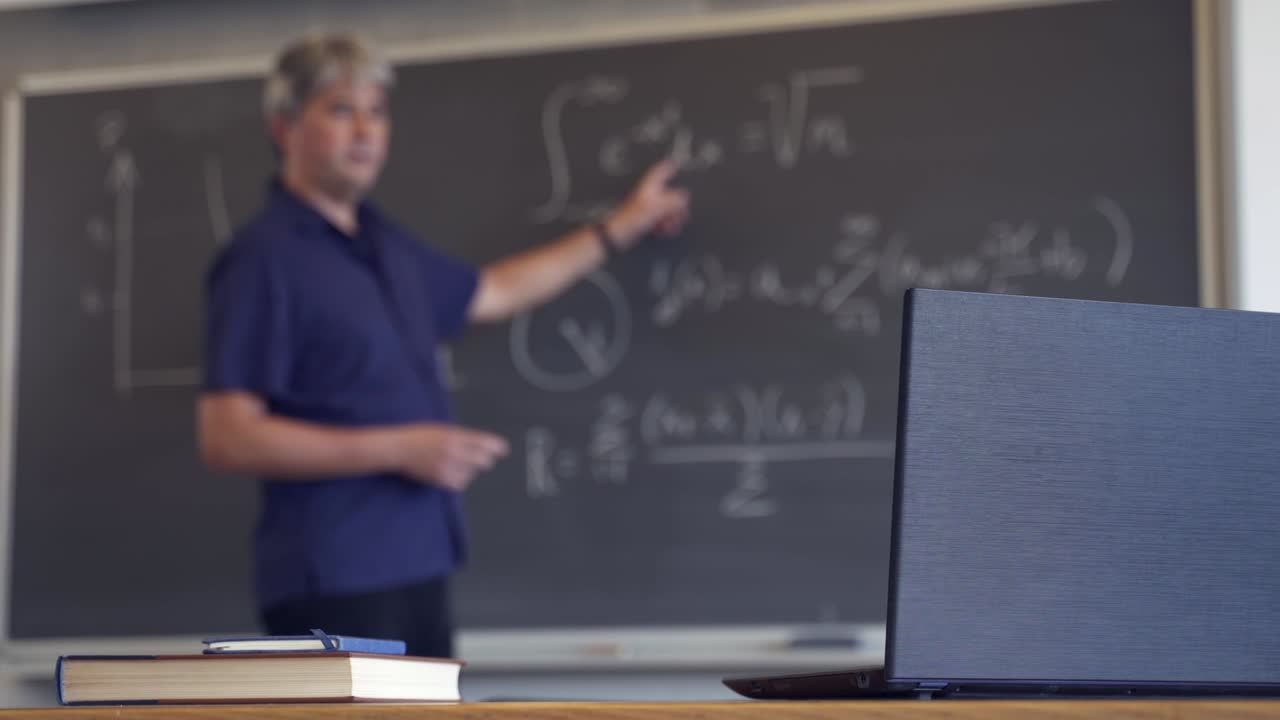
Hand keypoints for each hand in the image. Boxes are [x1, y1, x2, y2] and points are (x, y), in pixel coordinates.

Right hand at [391, 423, 508, 490]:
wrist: (399, 448)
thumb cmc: (419, 436)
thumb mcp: (443, 430)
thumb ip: (462, 437)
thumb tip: (483, 444)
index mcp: (456, 436)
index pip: (485, 443)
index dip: (497, 447)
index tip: (503, 449)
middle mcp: (454, 452)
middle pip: (483, 461)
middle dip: (484, 460)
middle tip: (482, 458)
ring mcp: (447, 467)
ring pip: (472, 473)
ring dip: (469, 470)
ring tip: (456, 463)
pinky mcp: (441, 479)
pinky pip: (460, 483)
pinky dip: (460, 479)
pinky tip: (451, 472)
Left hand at [607, 158, 690, 248]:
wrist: (618, 233)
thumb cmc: (631, 218)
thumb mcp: (657, 207)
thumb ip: (673, 201)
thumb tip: (684, 197)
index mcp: (648, 188)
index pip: (658, 172)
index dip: (666, 168)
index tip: (672, 164)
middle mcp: (647, 196)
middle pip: (667, 195)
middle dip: (676, 205)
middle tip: (682, 213)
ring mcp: (646, 208)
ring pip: (665, 209)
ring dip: (671, 217)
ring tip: (672, 225)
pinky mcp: (645, 220)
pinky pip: (660, 220)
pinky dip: (664, 225)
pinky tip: (665, 230)